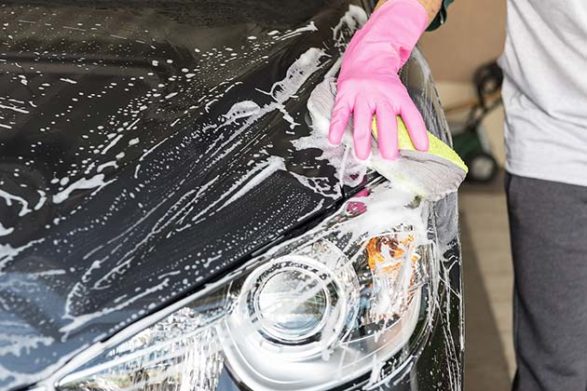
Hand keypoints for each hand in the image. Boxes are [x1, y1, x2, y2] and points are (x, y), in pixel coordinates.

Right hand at [328, 0, 429, 159]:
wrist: (368, 55)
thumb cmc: (383, 81)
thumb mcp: (398, 94)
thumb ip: (402, 117)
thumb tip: (414, 144)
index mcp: (398, 95)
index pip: (411, 115)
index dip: (418, 132)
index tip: (422, 148)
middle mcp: (381, 95)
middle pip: (386, 120)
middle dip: (388, 140)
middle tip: (389, 157)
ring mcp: (362, 95)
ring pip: (363, 119)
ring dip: (363, 140)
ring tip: (363, 156)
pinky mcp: (345, 94)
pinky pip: (340, 113)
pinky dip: (336, 127)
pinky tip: (334, 139)